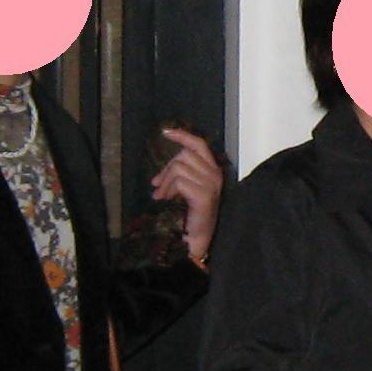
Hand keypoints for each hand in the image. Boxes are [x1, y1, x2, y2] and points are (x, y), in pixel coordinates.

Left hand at [152, 126, 224, 263]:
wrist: (197, 238)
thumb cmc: (191, 214)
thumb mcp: (186, 189)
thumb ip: (178, 175)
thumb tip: (158, 177)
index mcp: (212, 170)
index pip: (199, 144)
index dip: (183, 136)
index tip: (166, 132)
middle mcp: (215, 175)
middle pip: (184, 156)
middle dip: (166, 169)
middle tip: (157, 185)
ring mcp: (211, 184)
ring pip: (179, 168)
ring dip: (165, 181)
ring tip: (161, 195)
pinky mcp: (203, 195)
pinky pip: (179, 182)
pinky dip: (169, 190)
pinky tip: (166, 200)